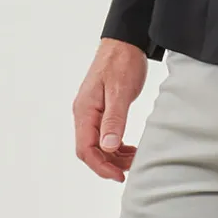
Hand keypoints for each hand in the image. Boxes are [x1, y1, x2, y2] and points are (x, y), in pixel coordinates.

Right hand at [72, 38, 146, 181]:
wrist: (124, 42)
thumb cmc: (122, 62)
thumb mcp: (120, 92)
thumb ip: (114, 120)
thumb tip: (108, 147)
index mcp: (85, 111)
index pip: (86, 149)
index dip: (101, 166)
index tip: (119, 176)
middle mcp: (83, 113)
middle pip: (89, 150)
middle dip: (108, 164)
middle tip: (130, 169)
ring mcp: (91, 111)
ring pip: (97, 144)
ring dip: (114, 156)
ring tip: (134, 159)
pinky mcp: (101, 109)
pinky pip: (103, 134)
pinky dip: (116, 145)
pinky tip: (129, 148)